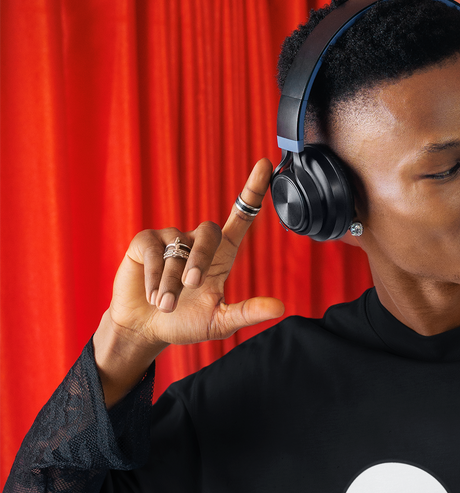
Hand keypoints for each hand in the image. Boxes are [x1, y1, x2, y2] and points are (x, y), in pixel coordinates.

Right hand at [93, 159, 282, 404]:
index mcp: (222, 255)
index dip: (253, 190)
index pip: (241, 216)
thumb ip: (248, 312)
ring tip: (165, 304)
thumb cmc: (184, 322)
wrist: (146, 328)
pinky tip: (152, 295)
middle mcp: (198, 241)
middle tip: (189, 286)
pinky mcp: (146, 242)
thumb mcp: (219, 322)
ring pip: (178, 250)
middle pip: (210, 231)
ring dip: (171, 283)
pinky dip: (154, 279)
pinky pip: (155, 253)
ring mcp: (171, 238)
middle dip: (199, 260)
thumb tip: (281, 307)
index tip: (266, 164)